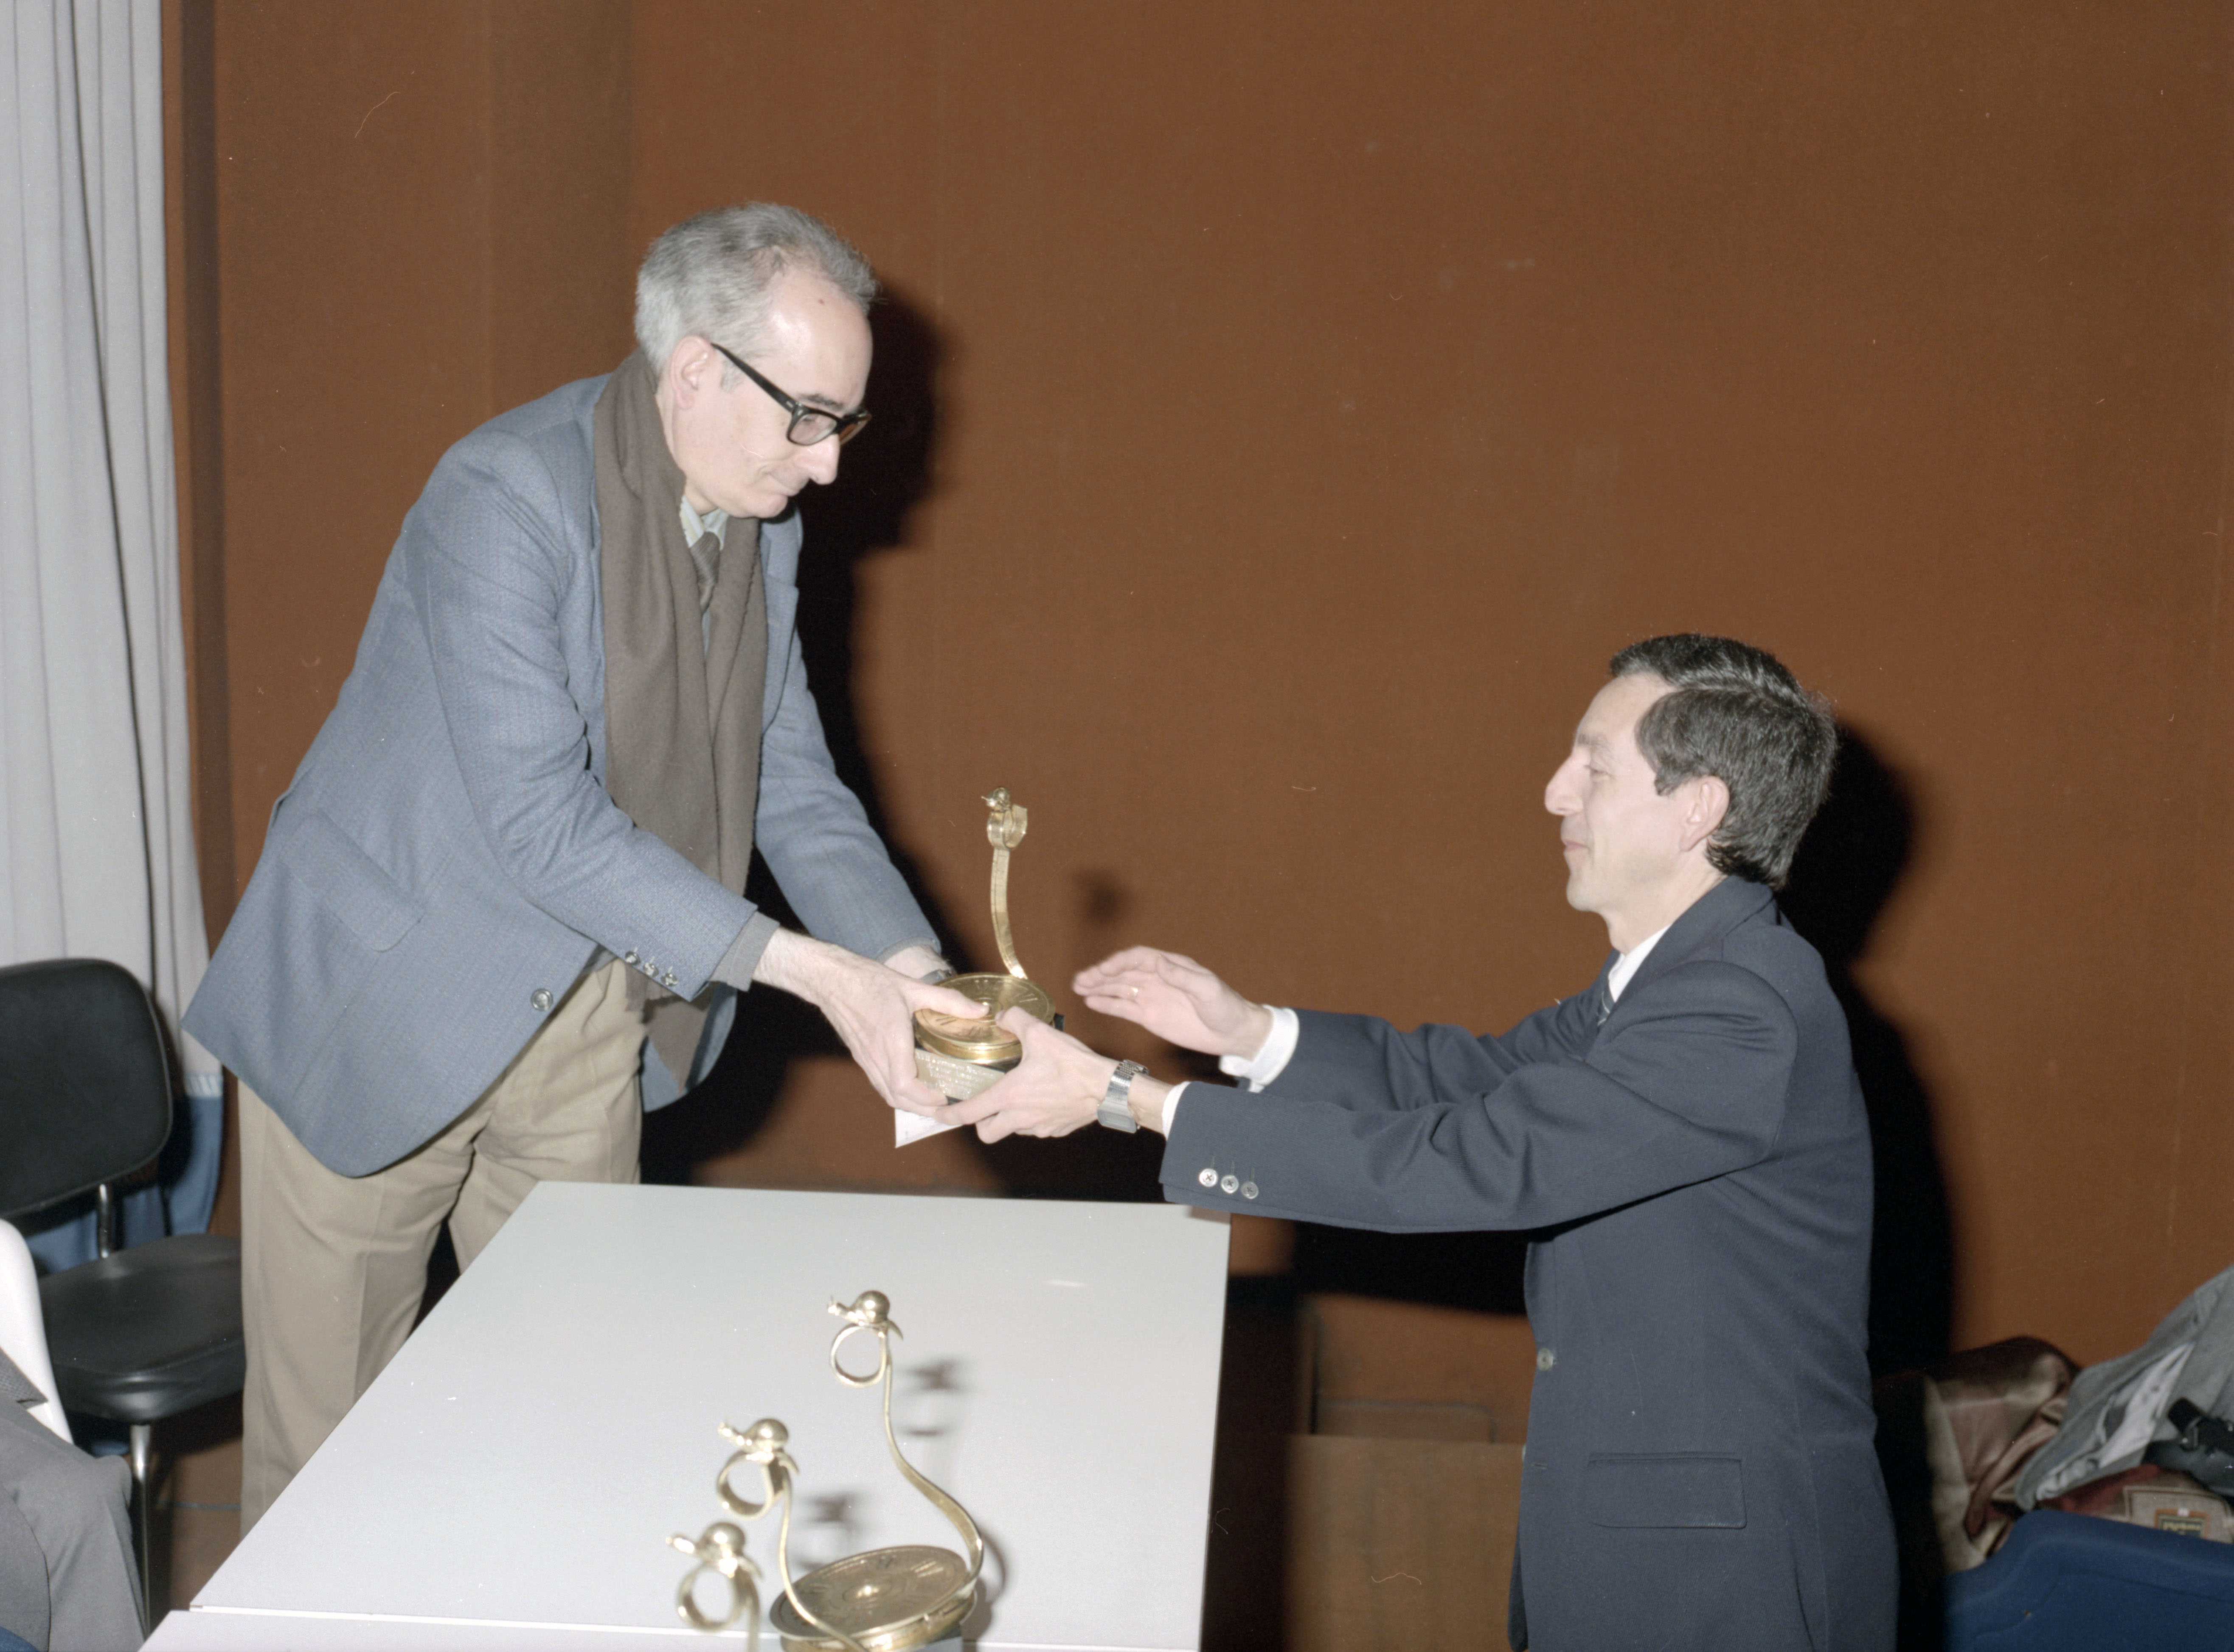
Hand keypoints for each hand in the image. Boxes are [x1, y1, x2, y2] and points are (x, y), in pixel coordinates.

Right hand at [754, 930, 982, 1115]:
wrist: (831, 979)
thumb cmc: (869, 981)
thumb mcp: (913, 987)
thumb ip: (948, 1001)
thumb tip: (981, 1011)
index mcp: (891, 1039)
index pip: (904, 1084)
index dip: (925, 1097)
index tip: (945, 1097)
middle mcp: (876, 1055)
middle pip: (897, 1097)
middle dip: (922, 1109)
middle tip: (946, 1108)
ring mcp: (865, 1058)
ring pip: (886, 1093)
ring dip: (910, 1104)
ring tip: (932, 1102)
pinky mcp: (860, 1056)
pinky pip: (879, 1083)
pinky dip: (896, 1092)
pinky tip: (911, 1086)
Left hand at [946, 1009, 1120, 1142]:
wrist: (1107, 1088)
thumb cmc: (1073, 1065)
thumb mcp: (1040, 1033)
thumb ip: (1014, 1020)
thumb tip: (1002, 1017)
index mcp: (1009, 1096)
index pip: (968, 1113)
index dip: (948, 1115)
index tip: (938, 1114)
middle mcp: (1019, 1117)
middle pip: (986, 1133)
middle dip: (980, 1123)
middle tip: (983, 1105)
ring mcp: (1038, 1127)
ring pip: (1012, 1130)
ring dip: (1008, 1118)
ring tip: (1018, 1096)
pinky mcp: (1056, 1130)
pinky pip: (1036, 1128)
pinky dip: (1033, 1118)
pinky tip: (1042, 1099)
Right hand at [1073, 947, 1271, 1059]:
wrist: (1233, 1033)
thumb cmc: (1226, 1007)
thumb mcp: (1208, 989)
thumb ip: (1183, 976)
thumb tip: (1159, 962)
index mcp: (1171, 966)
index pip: (1138, 958)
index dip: (1119, 962)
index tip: (1103, 970)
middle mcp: (1157, 979)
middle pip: (1123, 972)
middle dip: (1100, 974)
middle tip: (1079, 980)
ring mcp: (1152, 997)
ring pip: (1120, 988)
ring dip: (1099, 987)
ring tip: (1077, 988)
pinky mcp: (1150, 1016)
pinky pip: (1124, 1008)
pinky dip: (1107, 1004)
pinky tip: (1091, 1002)